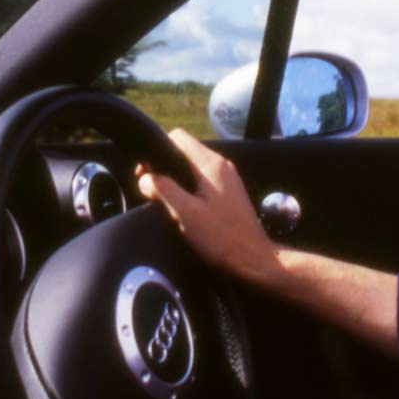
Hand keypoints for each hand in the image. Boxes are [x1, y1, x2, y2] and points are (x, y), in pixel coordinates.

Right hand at [137, 128, 280, 289]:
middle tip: (154, 194)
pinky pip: (201, 183)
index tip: (145, 174)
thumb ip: (163, 190)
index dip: (157, 152)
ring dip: (176, 184)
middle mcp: (221, 166)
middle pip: (184, 154)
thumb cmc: (222, 238)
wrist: (253, 260)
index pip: (178, 138)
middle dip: (165, 170)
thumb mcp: (186, 214)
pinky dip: (188, 192)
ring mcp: (226, 179)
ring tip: (169, 206)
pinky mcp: (228, 193)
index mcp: (211, 164)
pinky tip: (184, 212)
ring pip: (191, 170)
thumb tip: (144, 178)